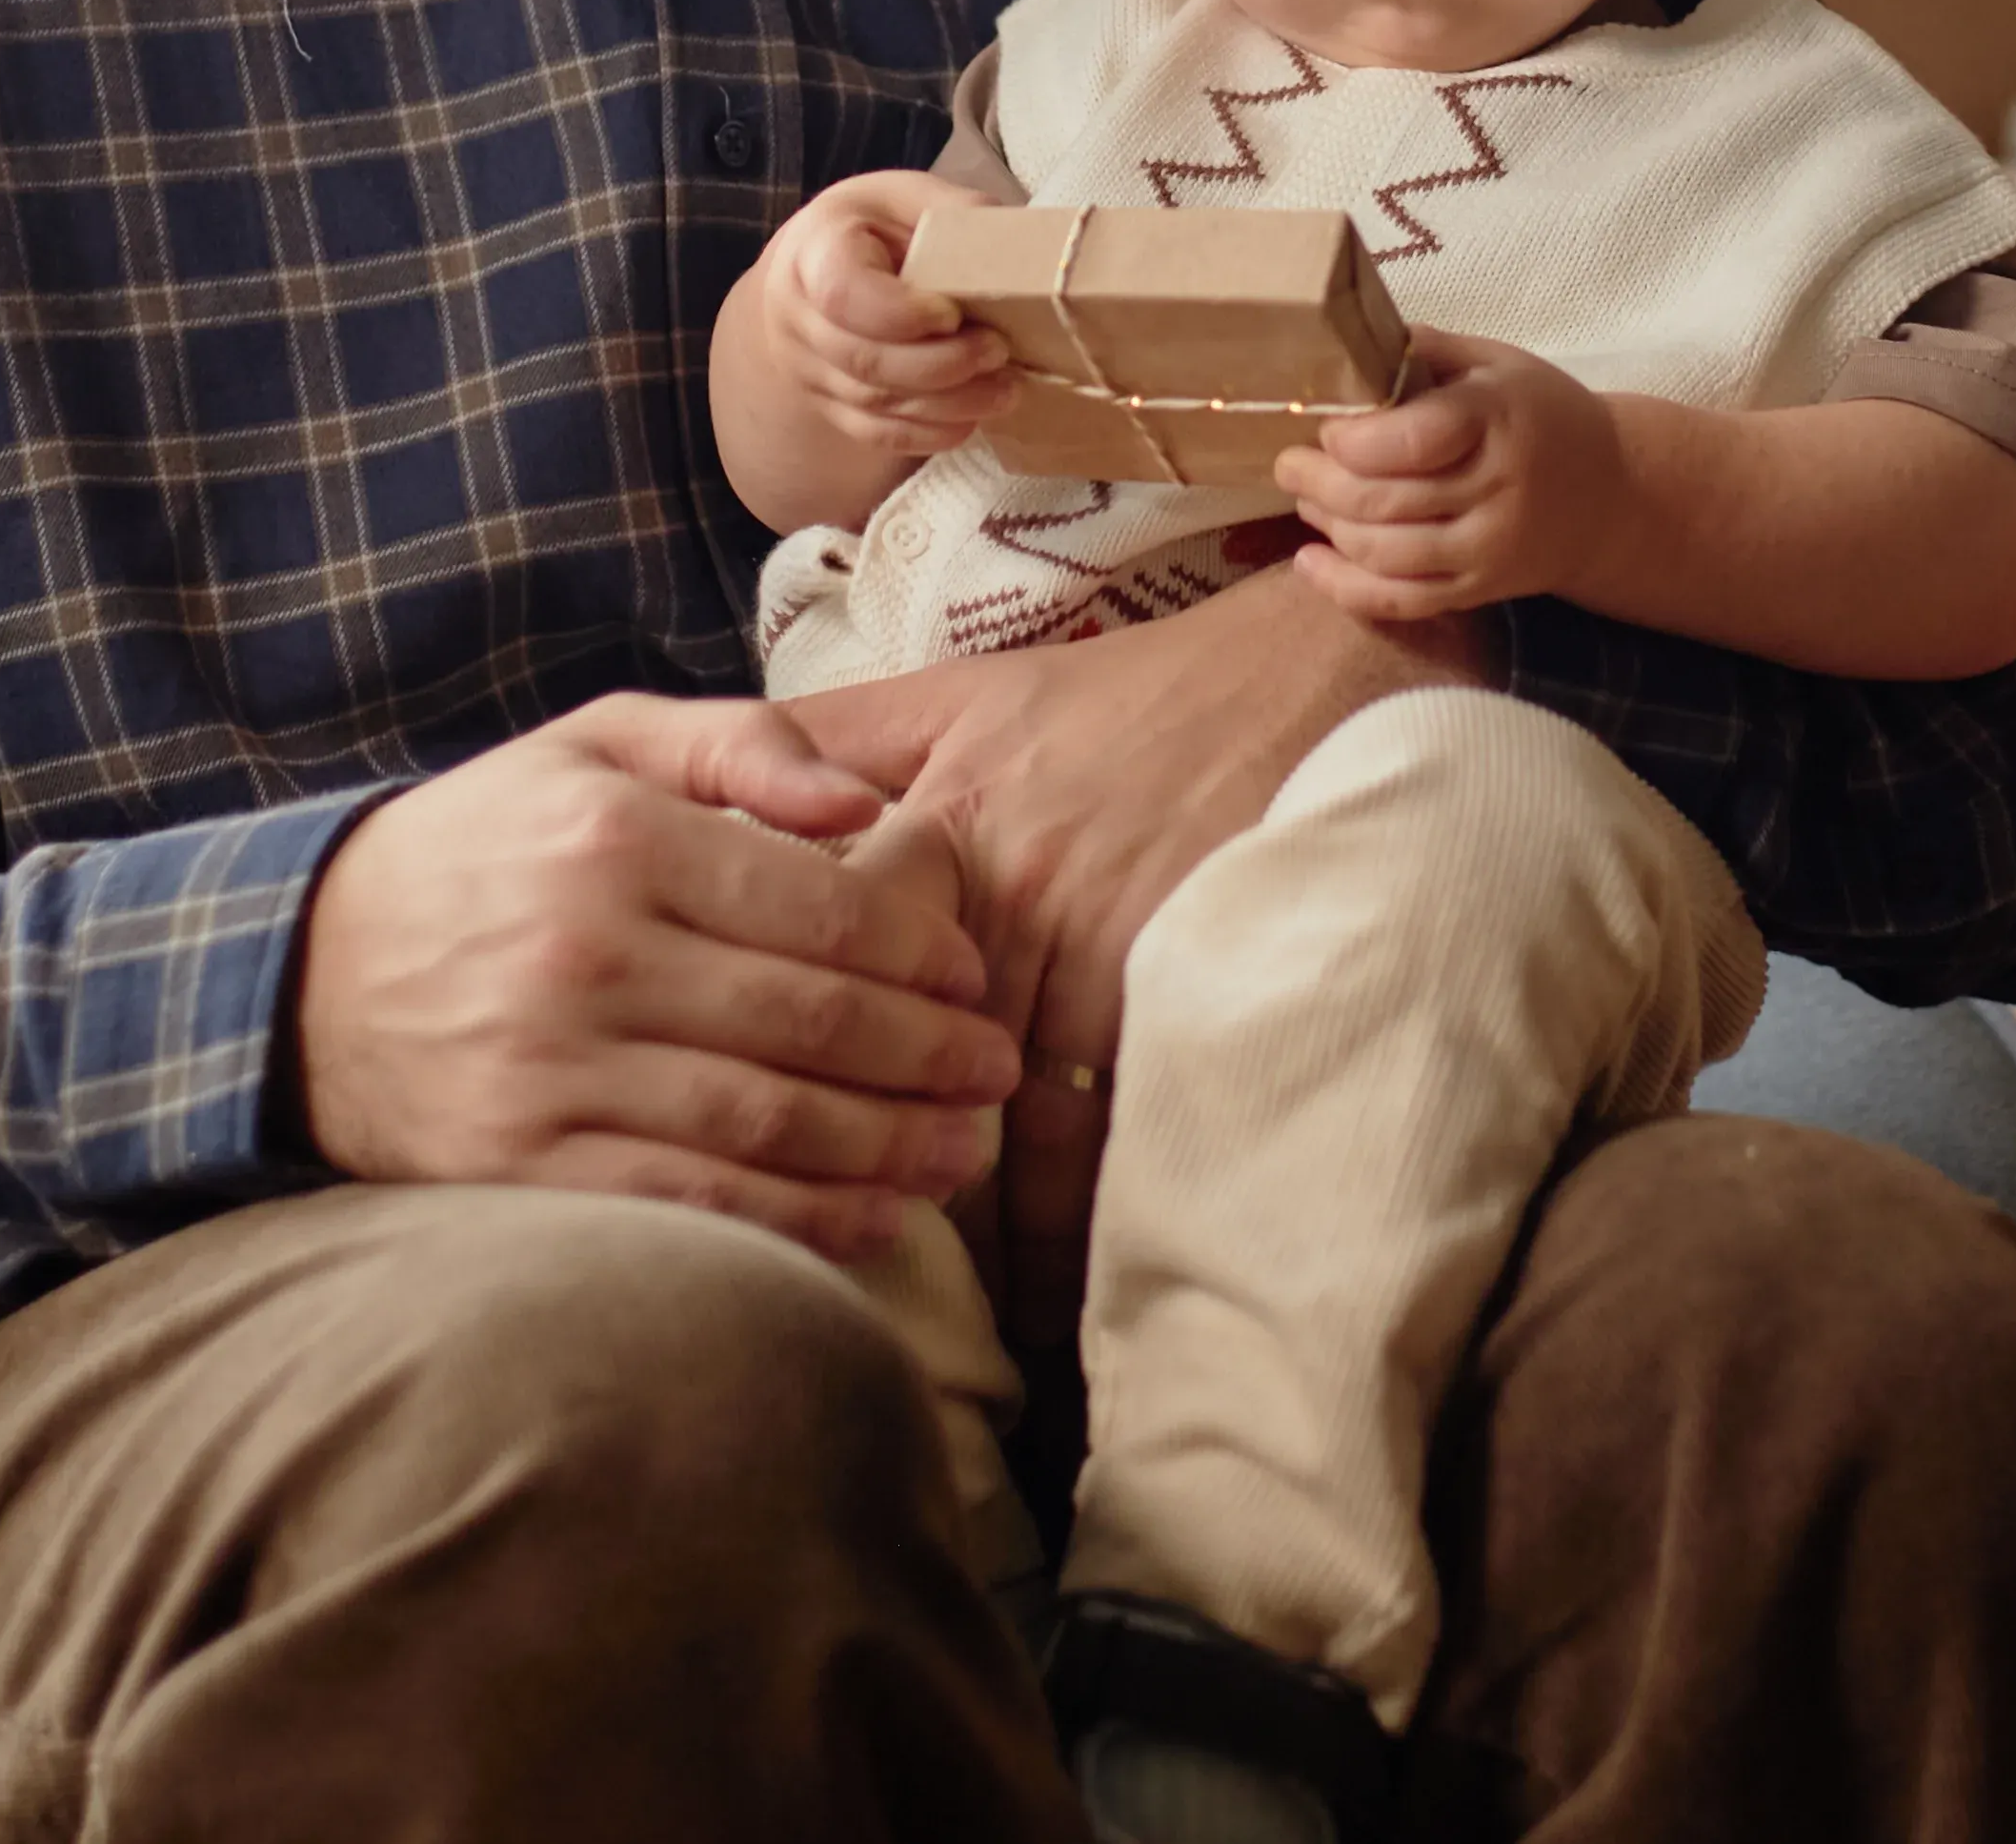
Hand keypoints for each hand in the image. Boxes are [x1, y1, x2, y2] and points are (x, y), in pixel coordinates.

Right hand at [294, 691, 1023, 1258]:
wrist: (301, 970)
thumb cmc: (487, 846)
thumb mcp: (596, 745)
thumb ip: (739, 744)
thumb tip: (864, 803)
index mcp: (617, 838)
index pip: (814, 907)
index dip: (917, 955)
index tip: (973, 981)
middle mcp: (586, 954)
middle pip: (805, 1022)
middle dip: (926, 1058)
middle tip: (997, 1077)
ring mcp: (548, 1071)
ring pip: (761, 1123)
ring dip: (884, 1149)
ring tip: (959, 1155)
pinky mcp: (520, 1167)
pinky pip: (687, 1203)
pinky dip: (793, 1221)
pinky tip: (868, 1219)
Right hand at [755, 171, 1021, 465]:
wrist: (820, 270)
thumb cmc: (878, 227)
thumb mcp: (911, 198)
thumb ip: (959, 215)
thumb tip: (1024, 251)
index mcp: (815, 248)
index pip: (842, 292)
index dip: (900, 313)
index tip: (953, 315)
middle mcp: (798, 314)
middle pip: (864, 358)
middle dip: (941, 365)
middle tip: (1000, 352)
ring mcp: (808, 367)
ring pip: (875, 402)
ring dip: (948, 403)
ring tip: (1007, 389)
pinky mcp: (829, 404)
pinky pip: (876, 433)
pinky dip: (929, 433)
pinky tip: (972, 420)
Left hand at [786, 576, 1480, 1338]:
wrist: (1296, 674)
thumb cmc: (1117, 695)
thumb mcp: (956, 691)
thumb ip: (829, 742)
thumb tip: (719, 795)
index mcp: (935, 831)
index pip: (836, 981)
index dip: (799, 1080)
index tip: (756, 1168)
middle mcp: (1005, 900)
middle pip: (921, 1078)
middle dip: (891, 1188)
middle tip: (856, 1288)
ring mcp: (1098, 948)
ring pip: (1023, 1127)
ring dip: (1005, 1242)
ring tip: (987, 1342)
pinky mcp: (1177, 984)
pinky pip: (1120, 1125)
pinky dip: (1096, 1215)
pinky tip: (1081, 1293)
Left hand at [1273, 327, 1636, 623]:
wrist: (1610, 496)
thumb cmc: (1541, 416)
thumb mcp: (1498, 363)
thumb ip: (1426, 350)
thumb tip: (1347, 341)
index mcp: (1500, 421)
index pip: (1414, 438)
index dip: (1353, 438)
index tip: (1325, 426)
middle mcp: (1498, 490)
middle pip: (1386, 500)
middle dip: (1320, 482)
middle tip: (1287, 463)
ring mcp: (1490, 549)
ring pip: (1386, 553)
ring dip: (1329, 527)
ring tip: (1305, 498)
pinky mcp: (1480, 589)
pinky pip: (1404, 600)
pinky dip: (1347, 589)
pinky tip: (1309, 564)